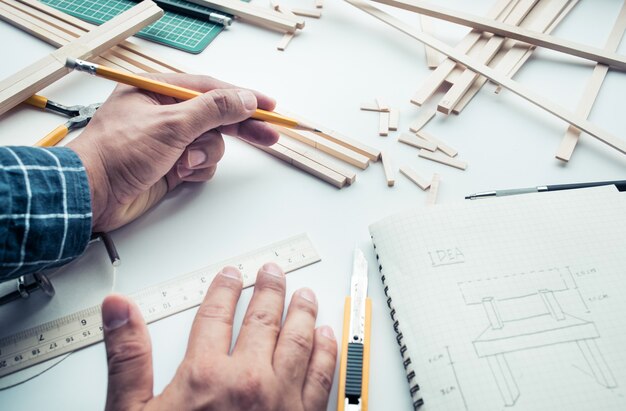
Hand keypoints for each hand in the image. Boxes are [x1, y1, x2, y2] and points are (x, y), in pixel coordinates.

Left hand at [68, 74, 278, 231]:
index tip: (268, 106)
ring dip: (205, 155)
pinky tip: (180, 174)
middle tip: (269, 135)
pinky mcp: (171, 164)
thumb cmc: (118, 152)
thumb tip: (243, 99)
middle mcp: (166, 113)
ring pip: (211, 143)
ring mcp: (170, 141)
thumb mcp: (171, 124)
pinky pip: (202, 164)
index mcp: (159, 90)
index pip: (211, 88)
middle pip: (216, 116)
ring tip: (185, 163)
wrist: (94, 194)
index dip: (242, 97)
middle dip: (240, 127)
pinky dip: (197, 170)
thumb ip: (212, 110)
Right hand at [101, 262, 337, 410]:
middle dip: (269, 289)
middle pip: (265, 318)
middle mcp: (250, 381)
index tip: (231, 275)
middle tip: (273, 272)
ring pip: (299, 338)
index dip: (225, 288)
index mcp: (207, 375)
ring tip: (303, 293)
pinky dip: (326, 351)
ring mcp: (283, 400)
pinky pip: (323, 376)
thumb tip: (118, 308)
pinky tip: (325, 337)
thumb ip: (127, 358)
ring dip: (302, 311)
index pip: (218, 313)